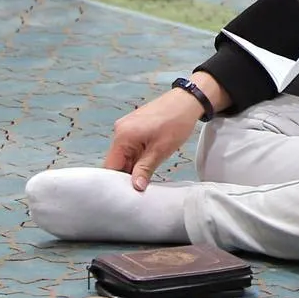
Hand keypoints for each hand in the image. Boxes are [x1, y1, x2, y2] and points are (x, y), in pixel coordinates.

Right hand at [103, 84, 217, 189]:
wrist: (187, 100)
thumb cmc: (175, 123)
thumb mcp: (160, 150)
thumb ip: (144, 169)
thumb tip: (136, 188)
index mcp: (122, 136)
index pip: (111, 166)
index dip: (116, 182)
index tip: (124, 196)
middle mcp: (119, 131)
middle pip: (117, 161)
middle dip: (126, 176)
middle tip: (136, 192)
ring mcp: (126, 127)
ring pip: (124, 155)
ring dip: (132, 167)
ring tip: (142, 181)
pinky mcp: (134, 127)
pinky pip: (130, 147)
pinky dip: (136, 157)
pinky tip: (146, 166)